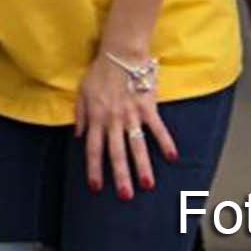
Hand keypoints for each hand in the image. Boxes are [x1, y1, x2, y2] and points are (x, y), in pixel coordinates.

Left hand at [75, 50, 176, 199]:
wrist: (120, 54)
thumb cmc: (99, 72)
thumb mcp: (82, 92)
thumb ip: (80, 115)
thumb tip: (77, 135)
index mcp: (96, 118)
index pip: (93, 148)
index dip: (94, 168)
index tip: (96, 187)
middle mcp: (113, 120)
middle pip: (116, 152)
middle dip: (120, 175)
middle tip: (125, 196)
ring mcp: (132, 115)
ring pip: (137, 145)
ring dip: (142, 166)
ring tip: (147, 185)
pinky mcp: (148, 107)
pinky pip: (158, 128)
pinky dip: (165, 142)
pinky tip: (173, 158)